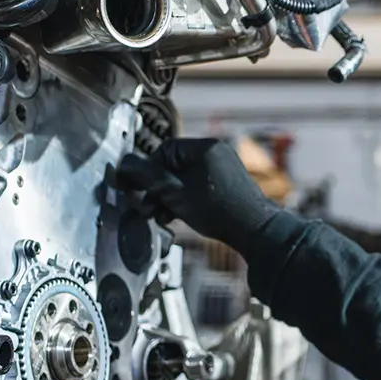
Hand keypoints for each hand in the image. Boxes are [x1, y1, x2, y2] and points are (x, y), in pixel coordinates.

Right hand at [113, 137, 280, 246]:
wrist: (254, 231)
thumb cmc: (219, 211)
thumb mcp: (176, 194)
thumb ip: (149, 178)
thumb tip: (126, 164)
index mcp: (205, 148)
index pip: (164, 150)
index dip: (148, 171)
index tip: (139, 188)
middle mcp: (215, 153)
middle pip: (173, 165)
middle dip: (158, 188)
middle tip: (146, 206)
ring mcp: (222, 168)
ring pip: (184, 178)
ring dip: (169, 196)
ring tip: (160, 215)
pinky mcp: (226, 184)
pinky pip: (197, 186)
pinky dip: (184, 199)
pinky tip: (176, 216)